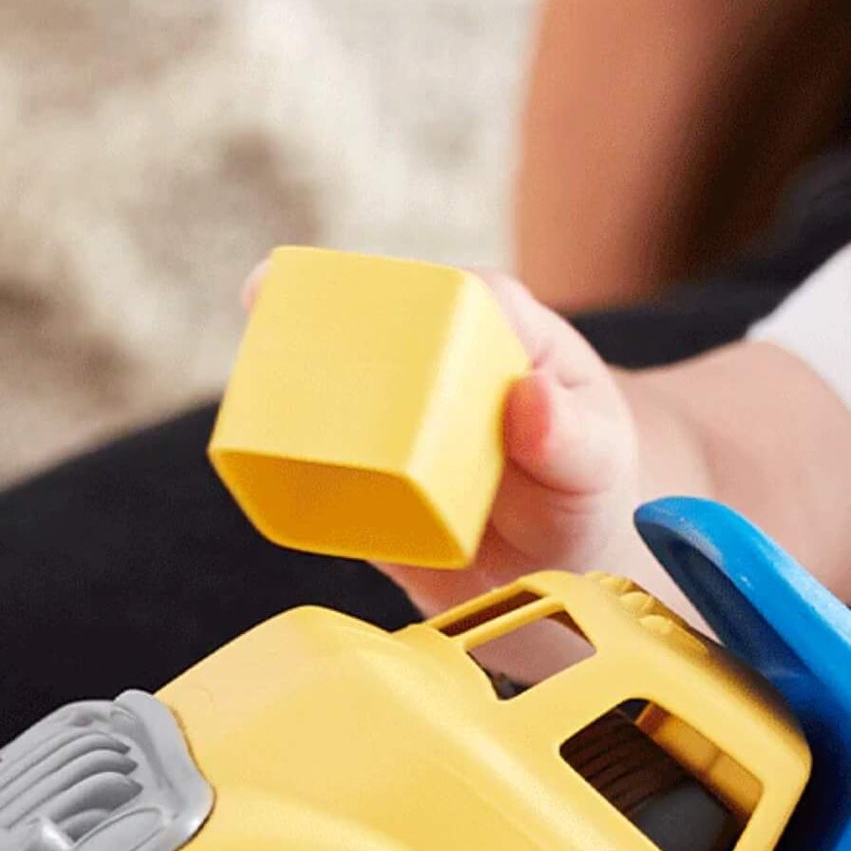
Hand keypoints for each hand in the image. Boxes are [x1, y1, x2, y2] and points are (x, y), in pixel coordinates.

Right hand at [240, 264, 642, 621]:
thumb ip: (572, 437)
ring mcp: (397, 420)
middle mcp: (437, 363)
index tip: (360, 305)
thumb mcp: (598, 464)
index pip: (452, 291)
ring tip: (252, 395)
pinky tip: (255, 454)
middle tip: (270, 324)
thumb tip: (527, 400)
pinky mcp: (369, 478)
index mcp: (498, 328)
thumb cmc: (588, 489)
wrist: (564, 561)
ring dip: (284, 384)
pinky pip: (322, 462)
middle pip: (368, 328)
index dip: (400, 289)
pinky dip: (285, 458)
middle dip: (313, 320)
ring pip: (331, 388)